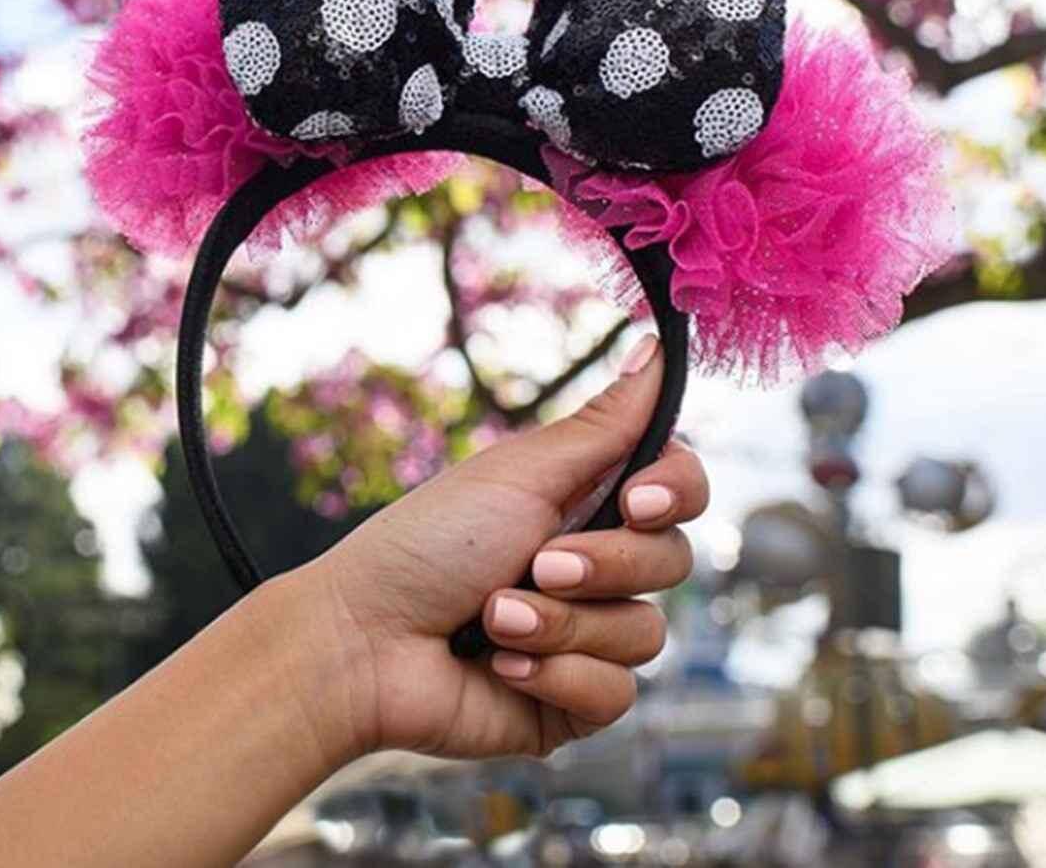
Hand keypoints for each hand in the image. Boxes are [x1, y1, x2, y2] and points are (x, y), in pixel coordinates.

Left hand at [288, 333, 708, 762]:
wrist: (364, 644)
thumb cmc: (427, 544)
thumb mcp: (519, 474)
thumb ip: (604, 423)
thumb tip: (658, 346)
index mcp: (583, 500)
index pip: (680, 487)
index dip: (676, 493)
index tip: (637, 500)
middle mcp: (595, 565)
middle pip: (673, 559)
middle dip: (602, 565)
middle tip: (538, 563)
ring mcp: (588, 634)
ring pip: (646, 633)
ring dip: (562, 625)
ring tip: (494, 620)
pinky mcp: (574, 700)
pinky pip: (618, 693)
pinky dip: (556, 676)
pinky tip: (501, 667)